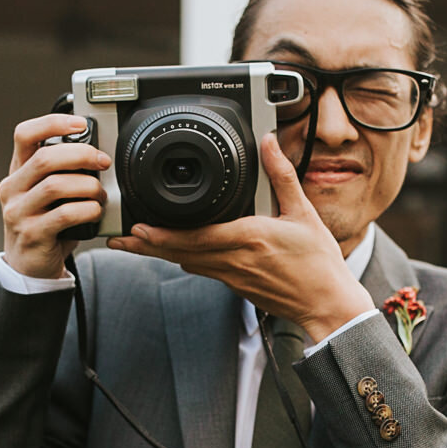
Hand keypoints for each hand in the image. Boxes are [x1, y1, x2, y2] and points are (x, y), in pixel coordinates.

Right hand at [0, 114, 109, 278]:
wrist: (28, 266)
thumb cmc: (44, 224)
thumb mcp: (45, 195)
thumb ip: (61, 173)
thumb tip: (97, 153)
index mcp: (17, 171)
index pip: (24, 135)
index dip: (52, 123)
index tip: (80, 123)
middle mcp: (12, 188)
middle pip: (44, 158)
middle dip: (81, 155)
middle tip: (103, 162)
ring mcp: (18, 212)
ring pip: (55, 185)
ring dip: (87, 186)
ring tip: (101, 194)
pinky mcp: (32, 234)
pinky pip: (64, 215)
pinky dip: (87, 210)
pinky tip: (95, 212)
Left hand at [107, 133, 374, 341]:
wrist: (327, 304)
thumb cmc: (318, 263)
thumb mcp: (303, 212)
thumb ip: (281, 175)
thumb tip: (269, 143)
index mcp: (248, 239)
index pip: (195, 238)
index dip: (162, 236)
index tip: (137, 229)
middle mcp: (234, 261)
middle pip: (180, 253)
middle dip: (147, 246)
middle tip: (119, 239)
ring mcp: (233, 277)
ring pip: (187, 263)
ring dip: (161, 253)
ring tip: (133, 244)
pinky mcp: (236, 287)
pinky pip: (203, 270)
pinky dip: (184, 259)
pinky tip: (173, 252)